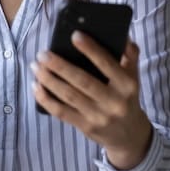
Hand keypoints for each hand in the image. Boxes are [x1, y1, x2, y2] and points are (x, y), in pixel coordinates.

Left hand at [32, 32, 152, 170]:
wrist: (129, 135)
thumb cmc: (127, 98)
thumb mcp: (134, 77)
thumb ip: (130, 56)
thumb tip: (122, 34)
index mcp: (126, 85)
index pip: (107, 64)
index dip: (91, 49)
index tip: (74, 35)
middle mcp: (113, 101)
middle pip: (82, 81)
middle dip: (60, 66)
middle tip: (43, 54)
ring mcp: (98, 116)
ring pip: (69, 96)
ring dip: (49, 80)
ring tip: (35, 67)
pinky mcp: (85, 127)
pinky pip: (62, 112)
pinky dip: (46, 100)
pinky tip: (36, 87)